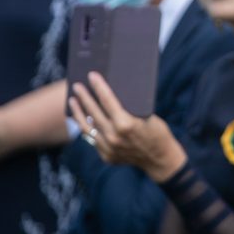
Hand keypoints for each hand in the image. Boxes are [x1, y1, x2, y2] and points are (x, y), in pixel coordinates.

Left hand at [68, 72, 184, 181]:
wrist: (159, 158)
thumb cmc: (156, 131)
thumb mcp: (147, 116)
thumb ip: (129, 108)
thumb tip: (111, 94)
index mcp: (126, 124)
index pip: (107, 100)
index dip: (99, 86)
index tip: (92, 75)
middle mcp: (114, 136)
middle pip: (94, 112)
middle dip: (85, 96)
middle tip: (77, 86)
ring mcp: (109, 148)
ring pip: (88, 127)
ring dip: (79, 112)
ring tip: (73, 100)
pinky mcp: (106, 155)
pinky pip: (93, 139)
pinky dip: (87, 127)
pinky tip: (83, 118)